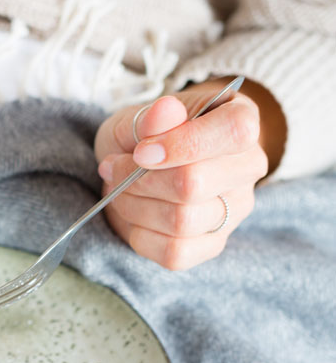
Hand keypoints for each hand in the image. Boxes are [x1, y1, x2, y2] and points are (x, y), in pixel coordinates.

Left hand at [94, 79, 268, 269]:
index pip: (233, 131)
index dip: (182, 144)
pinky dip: (142, 237)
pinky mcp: (215, 243)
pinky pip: (176, 253)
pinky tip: (134, 217)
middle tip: (114, 169)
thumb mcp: (138, 118)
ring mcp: (236, 209)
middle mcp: (248, 166)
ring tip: (119, 190)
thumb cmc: (144, 137)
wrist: (138, 168)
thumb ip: (151, 117)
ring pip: (182, 221)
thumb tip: (165, 110)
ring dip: (134, 207)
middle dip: (139, 180)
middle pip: (195, 184)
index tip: (141, 151)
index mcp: (241, 119)